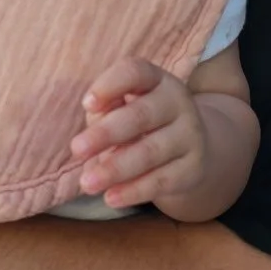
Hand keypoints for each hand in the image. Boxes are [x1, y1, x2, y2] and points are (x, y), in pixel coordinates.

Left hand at [70, 58, 223, 219]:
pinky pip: (162, 180)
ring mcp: (190, 135)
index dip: (110, 85)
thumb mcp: (123, 107)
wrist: (194, 149)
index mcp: (156, 79)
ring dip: (115, 169)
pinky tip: (111, 198)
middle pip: (141, 115)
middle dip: (105, 133)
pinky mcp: (194, 167)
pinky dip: (134, 191)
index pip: (135, 71)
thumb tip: (95, 121)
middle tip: (76, 149)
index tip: (87, 104)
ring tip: (87, 184)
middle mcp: (177, 102)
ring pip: (150, 152)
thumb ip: (106, 109)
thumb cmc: (142, 123)